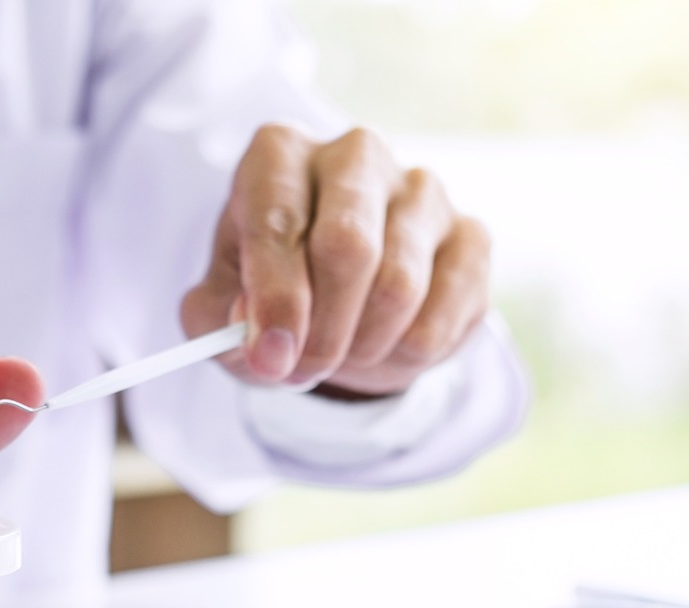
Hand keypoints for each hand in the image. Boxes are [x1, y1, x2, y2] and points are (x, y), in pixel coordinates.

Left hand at [181, 125, 490, 398]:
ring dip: (363, 346)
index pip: (279, 220)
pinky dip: (408, 352)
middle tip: (303, 372)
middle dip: (322, 332)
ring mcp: (420, 189)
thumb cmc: (272, 293)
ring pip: (398, 287)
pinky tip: (387, 345)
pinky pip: (443, 312)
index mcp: (280, 156)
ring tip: (342, 353)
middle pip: (348, 247)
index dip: (275, 299)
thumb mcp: (221, 312)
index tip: (271, 359)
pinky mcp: (469, 234)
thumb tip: (263, 336)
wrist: (339, 304)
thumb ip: (219, 323)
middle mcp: (353, 154)